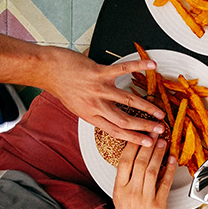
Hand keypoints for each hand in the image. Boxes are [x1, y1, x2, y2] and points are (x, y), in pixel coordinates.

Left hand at [44, 47, 165, 145]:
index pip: (116, 131)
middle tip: (160, 129)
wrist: (47, 70)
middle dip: (145, 126)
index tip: (148, 142)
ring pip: (128, 101)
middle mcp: (95, 105)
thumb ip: (95, 112)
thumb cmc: (62, 86)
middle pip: (125, 120)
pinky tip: (152, 65)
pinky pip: (123, 69)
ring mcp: (98, 89)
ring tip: (160, 112)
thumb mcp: (77, 107)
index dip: (134, 138)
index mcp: (91, 116)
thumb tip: (111, 118)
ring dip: (147, 107)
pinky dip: (139, 66)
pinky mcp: (99, 73)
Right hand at [113, 137, 175, 208]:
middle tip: (155, 132)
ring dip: (159, 154)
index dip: (133, 145)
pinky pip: (165, 183)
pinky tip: (172, 160)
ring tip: (163, 142)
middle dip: (148, 145)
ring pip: (153, 170)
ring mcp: (145, 198)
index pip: (124, 161)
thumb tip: (137, 156)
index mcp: (119, 188)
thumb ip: (127, 177)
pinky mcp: (158, 204)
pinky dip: (169, 170)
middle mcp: (131, 192)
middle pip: (140, 163)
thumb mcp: (120, 195)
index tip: (139, 133)